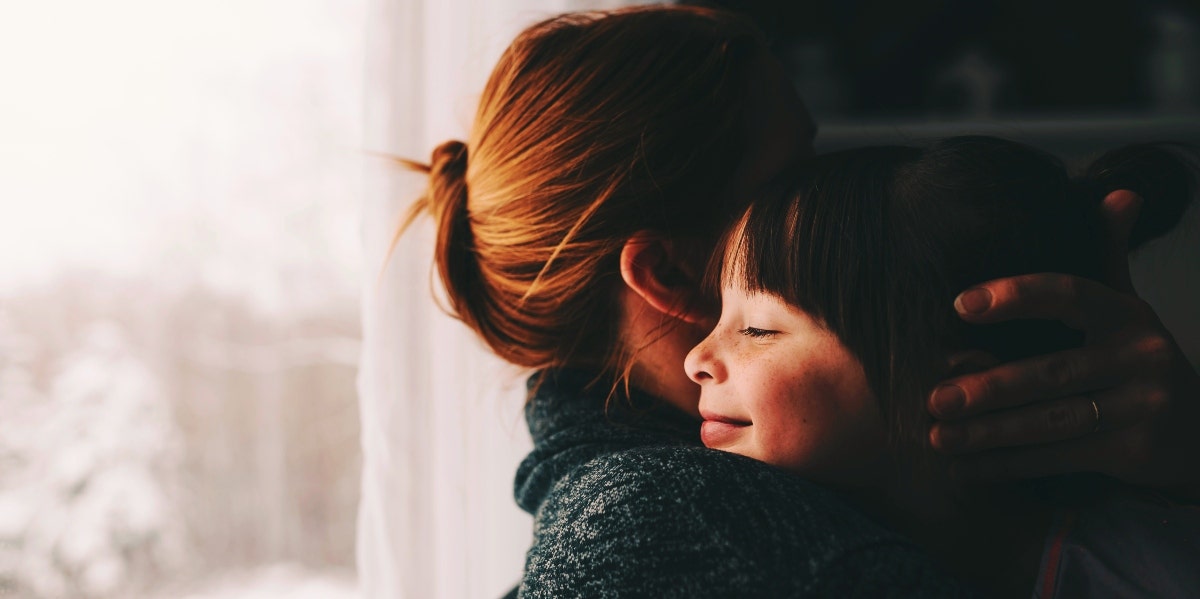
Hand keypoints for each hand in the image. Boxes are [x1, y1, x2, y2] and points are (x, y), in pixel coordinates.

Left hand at [927, 191, 1199, 496]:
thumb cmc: (1136, 359)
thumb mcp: (1127, 306)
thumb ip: (1108, 254)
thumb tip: (1121, 193)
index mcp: (1126, 313)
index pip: (1069, 294)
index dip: (1016, 296)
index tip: (959, 304)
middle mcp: (1139, 356)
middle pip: (1049, 372)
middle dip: (987, 387)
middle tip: (934, 396)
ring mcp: (1142, 406)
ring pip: (1049, 421)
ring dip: (988, 433)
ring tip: (938, 437)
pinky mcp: (1134, 452)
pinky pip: (1057, 459)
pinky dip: (1007, 465)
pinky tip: (965, 467)